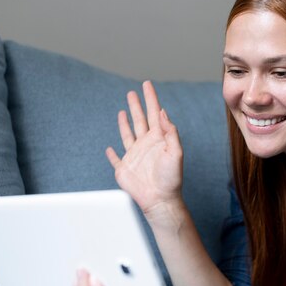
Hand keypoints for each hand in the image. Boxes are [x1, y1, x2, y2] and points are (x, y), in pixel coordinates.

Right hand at [106, 81, 183, 214]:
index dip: (151, 98)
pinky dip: (112, 154)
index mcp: (159, 139)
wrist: (160, 200)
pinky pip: (116, 159)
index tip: (147, 84)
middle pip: (139, 120)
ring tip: (123, 110)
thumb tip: (162, 112)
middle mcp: (146, 145)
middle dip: (137, 105)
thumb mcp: (176, 152)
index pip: (154, 114)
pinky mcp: (124, 168)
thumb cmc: (171, 179)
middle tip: (133, 92)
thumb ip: (170, 132)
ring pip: (128, 134)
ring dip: (125, 122)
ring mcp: (134, 156)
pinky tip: (110, 148)